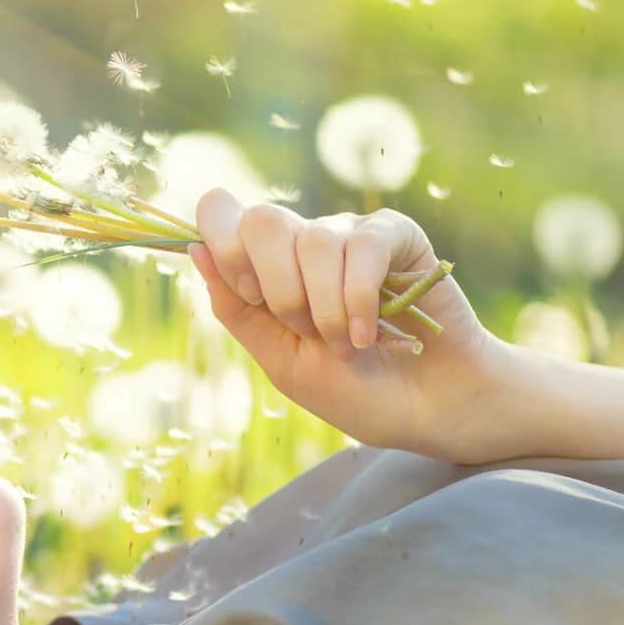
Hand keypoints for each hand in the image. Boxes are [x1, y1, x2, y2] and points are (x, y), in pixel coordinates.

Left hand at [190, 189, 511, 460]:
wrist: (431, 411)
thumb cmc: (357, 392)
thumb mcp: (282, 361)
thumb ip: (236, 309)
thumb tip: (192, 248)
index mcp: (266, 269)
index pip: (220, 213)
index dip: (224, 247)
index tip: (251, 295)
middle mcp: (303, 244)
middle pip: (261, 220)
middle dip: (277, 288)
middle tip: (305, 330)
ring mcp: (349, 236)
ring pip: (312, 240)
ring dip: (325, 307)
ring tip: (348, 345)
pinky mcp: (396, 236)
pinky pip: (362, 244)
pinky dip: (358, 296)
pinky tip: (370, 332)